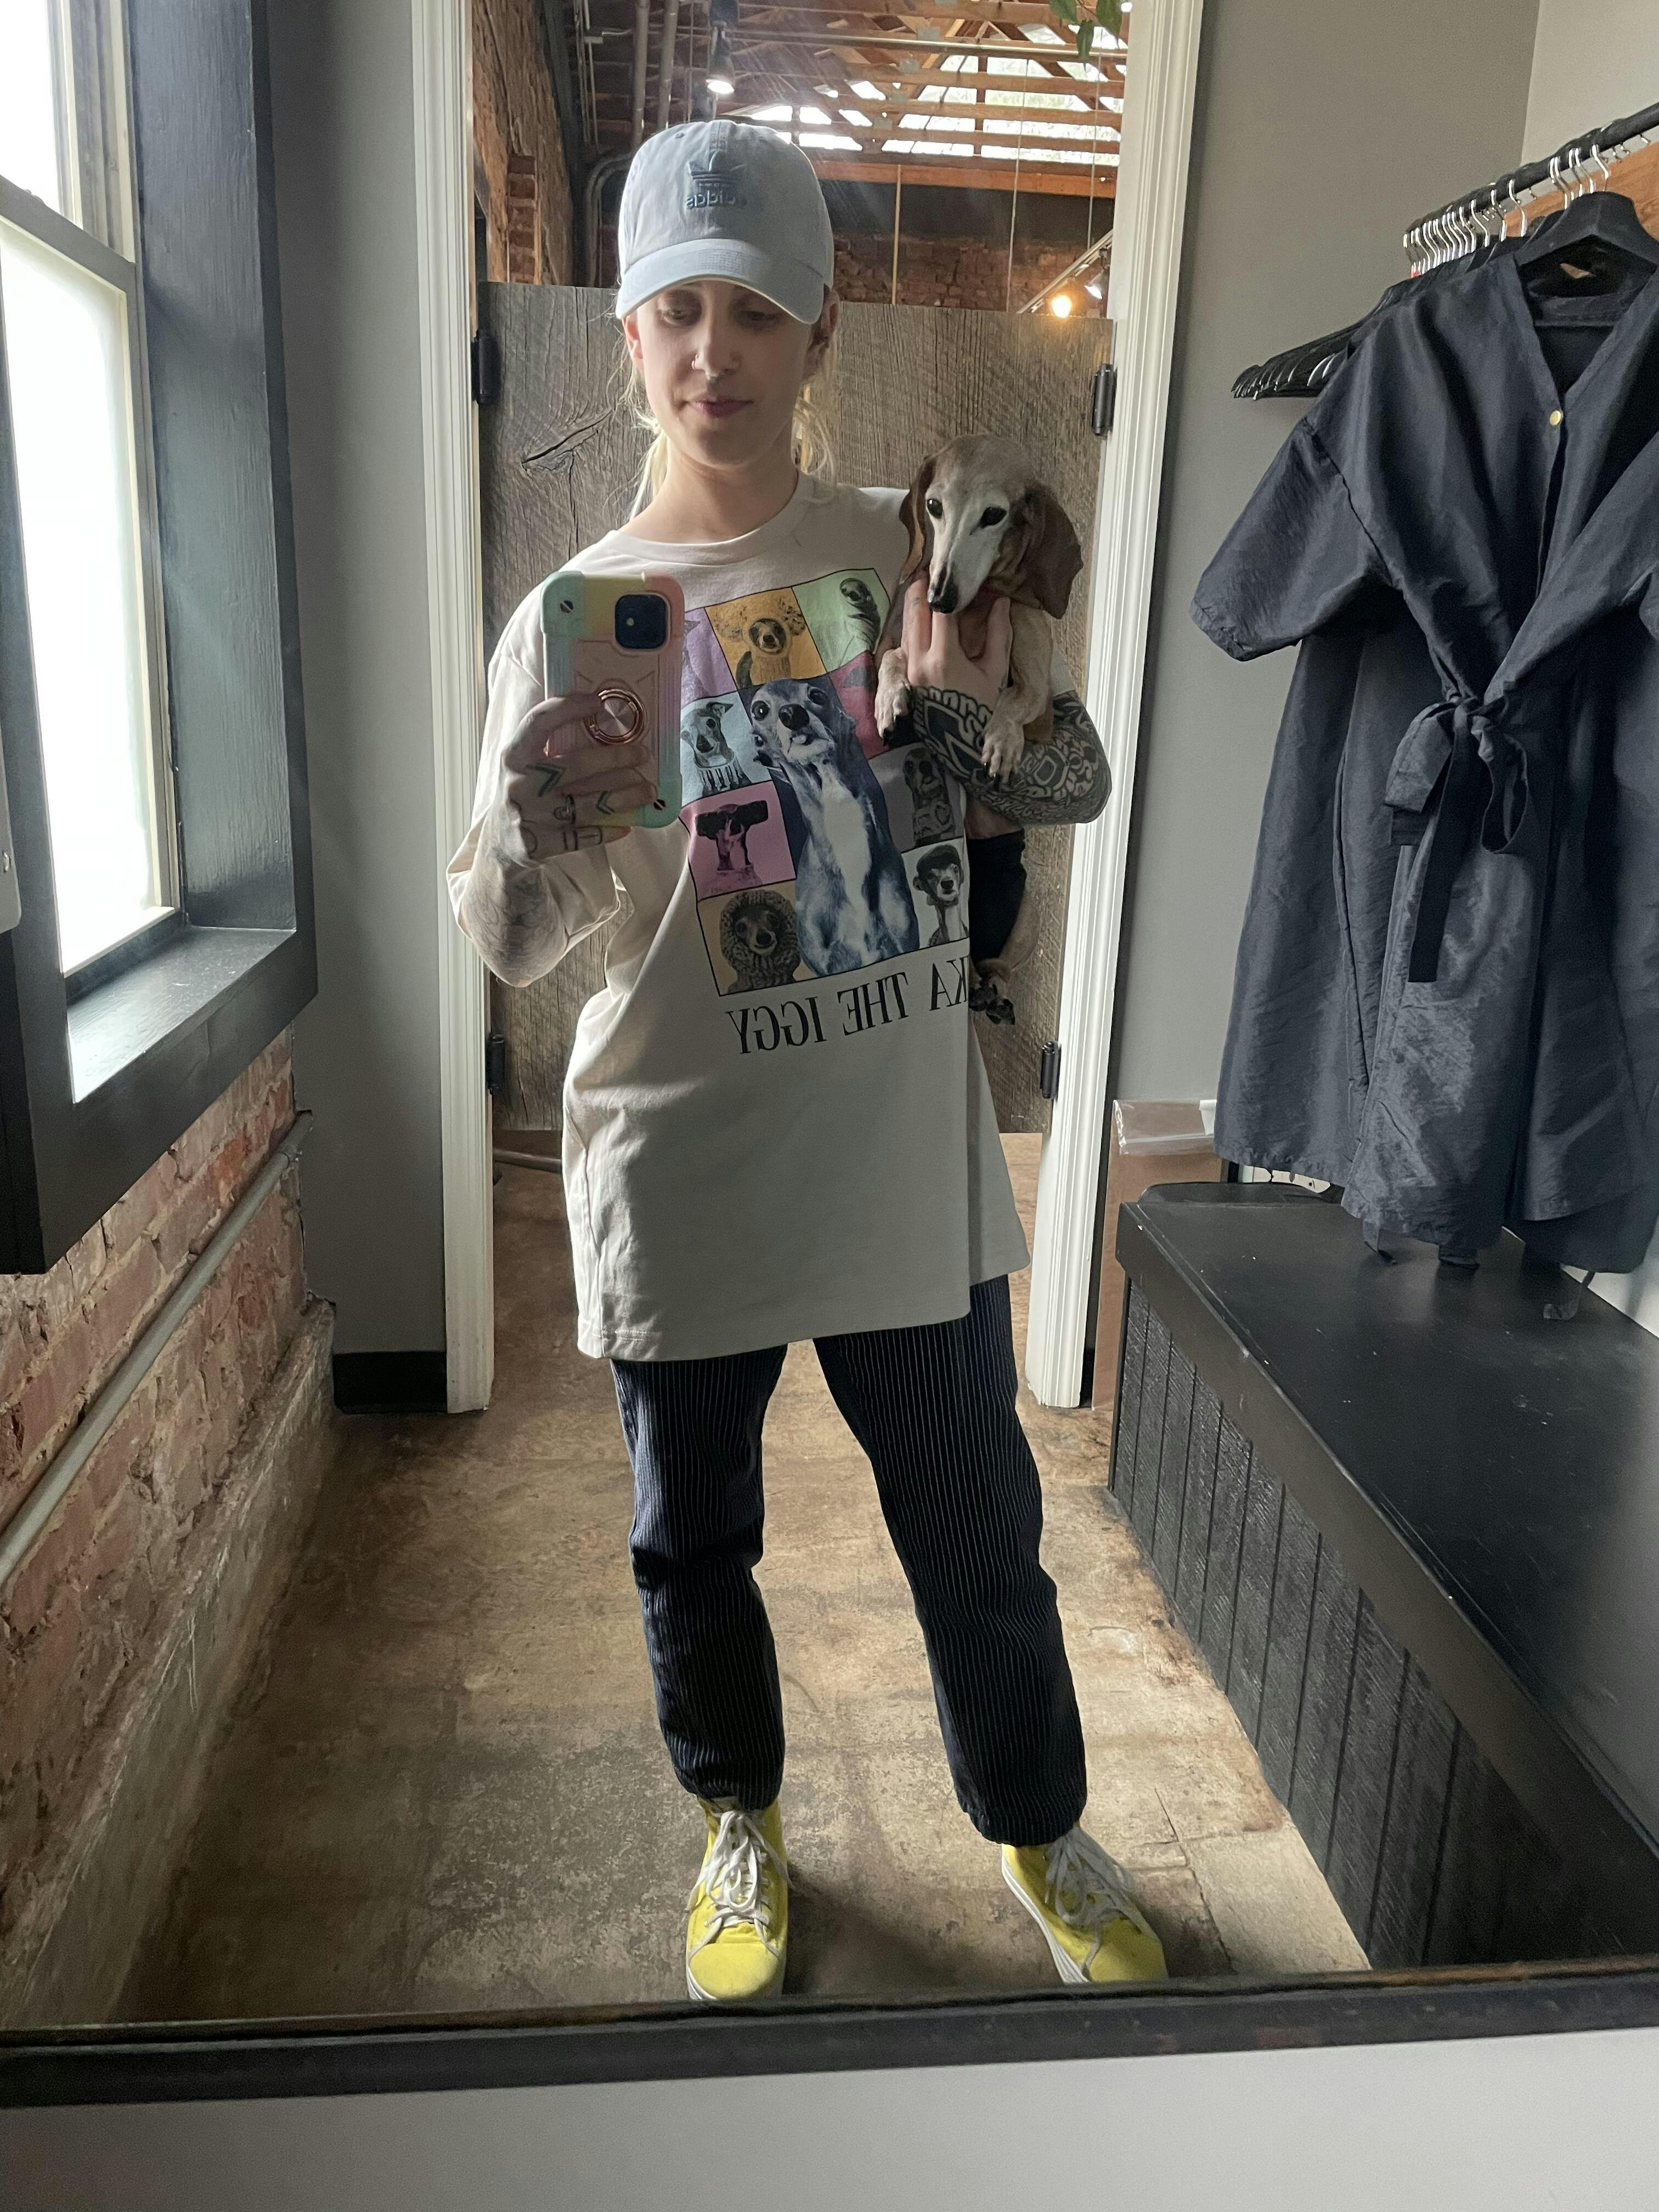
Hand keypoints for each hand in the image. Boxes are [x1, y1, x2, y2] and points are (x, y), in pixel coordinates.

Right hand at [496, 693, 656, 862]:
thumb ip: (545, 747)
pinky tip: (628, 824)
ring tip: (649, 791)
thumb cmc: (519, 795)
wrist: (497, 845)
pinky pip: (583, 836)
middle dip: (615, 757)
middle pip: (576, 765)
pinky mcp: (541, 844)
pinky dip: (608, 830)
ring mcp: (531, 816)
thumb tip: (595, 722)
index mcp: (514, 757)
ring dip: (624, 797)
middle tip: (642, 753)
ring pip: (587, 805)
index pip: (540, 723)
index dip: (569, 708)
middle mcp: (521, 784)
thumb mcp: (520, 766)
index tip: (598, 703)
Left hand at [901, 578, 1012, 710]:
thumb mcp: (995, 672)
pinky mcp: (904, 675)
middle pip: (915, 613)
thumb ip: (998, 634)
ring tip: (922, 586)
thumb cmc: (981, 708)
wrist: (958, 743)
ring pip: (905, 627)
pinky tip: (918, 615)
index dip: (946, 588)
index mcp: (944, 659)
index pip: (941, 612)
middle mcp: (920, 661)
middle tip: (929, 571)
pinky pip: (903, 642)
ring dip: (913, 604)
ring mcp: (908, 669)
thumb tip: (1000, 601)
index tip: (951, 571)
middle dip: (921, 589)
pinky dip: (910, 625)